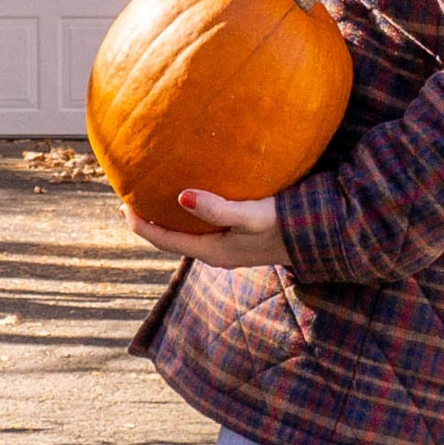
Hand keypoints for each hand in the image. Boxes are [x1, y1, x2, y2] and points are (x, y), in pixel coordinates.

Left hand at [122, 189, 287, 267]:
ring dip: (170, 217)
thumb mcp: (251, 216)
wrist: (321, 236)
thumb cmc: (286, 225)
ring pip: (188, 232)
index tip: (122, 206)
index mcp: (213, 251)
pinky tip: (194, 193)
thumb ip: (217, 208)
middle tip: (132, 199)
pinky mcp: (240, 235)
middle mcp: (216, 251)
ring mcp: (229, 245)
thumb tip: (181, 196)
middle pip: (172, 238)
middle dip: (151, 221)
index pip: (164, 240)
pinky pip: (204, 225)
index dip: (140, 225)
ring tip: (156, 195)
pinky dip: (190, 212)